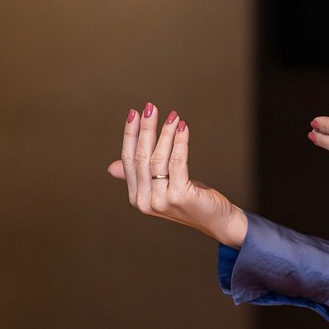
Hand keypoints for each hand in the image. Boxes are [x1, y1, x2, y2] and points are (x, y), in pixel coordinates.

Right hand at [107, 103, 248, 246]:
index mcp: (136, 197)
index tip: (133, 114)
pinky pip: (178, 162)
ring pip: (159, 158)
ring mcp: (161, 200)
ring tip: (172, 117)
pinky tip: (183, 129)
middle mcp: (145, 201)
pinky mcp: (180, 196)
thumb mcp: (161, 186)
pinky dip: (180, 142)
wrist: (216, 220)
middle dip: (146, 129)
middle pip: (141, 157)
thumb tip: (112, 167)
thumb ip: (140, 176)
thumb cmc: (190, 199)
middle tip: (150, 108)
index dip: (130, 135)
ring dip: (166, 133)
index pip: (128, 160)